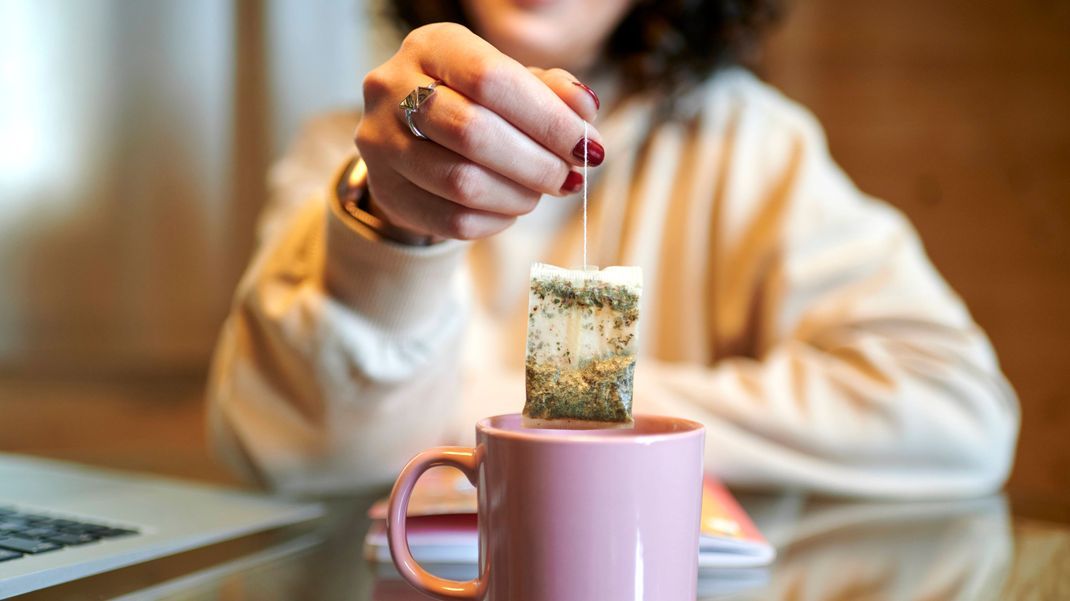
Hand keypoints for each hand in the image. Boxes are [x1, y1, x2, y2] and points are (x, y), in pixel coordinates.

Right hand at [354, 23, 603, 241]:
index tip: (585, 146)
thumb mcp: (512, 83)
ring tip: (540, 191)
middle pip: (473, 133)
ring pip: (462, 183)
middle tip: (568, 176)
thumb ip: (551, 91)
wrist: (414, 139)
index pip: (491, 79)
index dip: (547, 118)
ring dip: (518, 195)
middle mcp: (393, 87)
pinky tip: (511, 207)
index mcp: (432, 46)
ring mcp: (381, 142)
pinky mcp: (386, 190)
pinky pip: (451, 219)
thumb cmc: (474, 103)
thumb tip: (585, 110)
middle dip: (536, 162)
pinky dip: (495, 220)